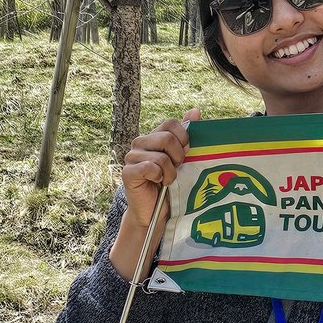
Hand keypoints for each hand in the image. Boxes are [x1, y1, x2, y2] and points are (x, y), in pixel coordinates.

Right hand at [111, 107, 199, 281]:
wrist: (157, 212)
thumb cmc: (172, 184)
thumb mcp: (184, 159)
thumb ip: (188, 135)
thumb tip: (195, 110)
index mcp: (155, 136)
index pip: (171, 123)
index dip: (184, 137)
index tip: (187, 153)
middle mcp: (141, 143)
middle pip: (167, 138)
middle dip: (179, 156)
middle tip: (178, 168)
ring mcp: (132, 157)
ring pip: (160, 155)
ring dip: (170, 171)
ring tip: (168, 180)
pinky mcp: (128, 172)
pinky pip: (149, 167)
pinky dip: (158, 176)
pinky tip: (157, 183)